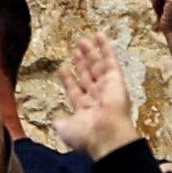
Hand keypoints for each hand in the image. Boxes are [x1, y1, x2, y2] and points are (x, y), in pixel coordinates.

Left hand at [52, 30, 137, 159]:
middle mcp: (96, 98)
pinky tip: (99, 36)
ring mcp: (107, 88)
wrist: (106, 136)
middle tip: (75, 50)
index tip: (62, 68)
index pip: (75, 90)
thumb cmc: (86, 135)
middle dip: (80, 63)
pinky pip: (110, 61)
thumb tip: (54, 121)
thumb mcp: (65, 129)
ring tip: (82, 41)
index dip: (68, 79)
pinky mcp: (116, 80)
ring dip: (90, 53)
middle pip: (86, 75)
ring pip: (97, 66)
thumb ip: (60, 122)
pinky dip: (105, 48)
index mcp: (84, 109)